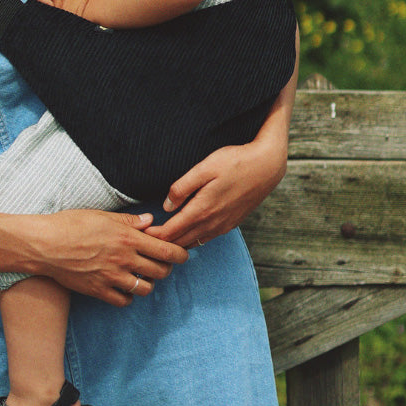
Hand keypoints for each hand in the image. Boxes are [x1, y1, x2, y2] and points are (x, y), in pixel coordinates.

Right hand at [33, 209, 186, 306]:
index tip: (182, 255)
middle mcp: (124, 259)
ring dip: (148, 283)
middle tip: (160, 264)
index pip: (166, 250)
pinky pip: (124, 301)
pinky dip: (128, 296)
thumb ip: (129, 221)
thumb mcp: (101, 216)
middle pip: (160, 271)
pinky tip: (123, 286)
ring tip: (141, 275)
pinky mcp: (99, 291)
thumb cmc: (70, 224)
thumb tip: (149, 222)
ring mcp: (112, 277)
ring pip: (145, 288)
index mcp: (127, 237)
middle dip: (166, 268)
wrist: (44, 245)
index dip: (180, 254)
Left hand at [147, 140, 286, 248]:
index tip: (138, 234)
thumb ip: (182, 188)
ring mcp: (223, 226)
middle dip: (161, 244)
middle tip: (143, 240)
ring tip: (160, 239)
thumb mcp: (204, 168)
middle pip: (180, 242)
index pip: (170, 233)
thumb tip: (166, 206)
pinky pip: (206, 238)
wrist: (267, 167)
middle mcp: (212, 224)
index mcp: (201, 211)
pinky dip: (191, 239)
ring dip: (176, 243)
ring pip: (193, 242)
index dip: (152, 236)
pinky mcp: (231, 224)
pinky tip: (185, 232)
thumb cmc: (234, 162)